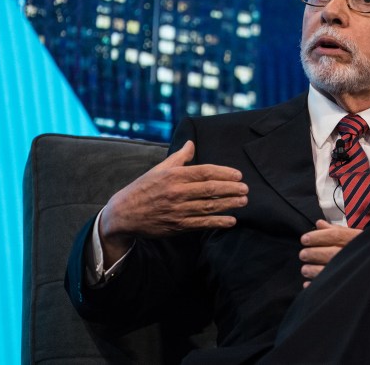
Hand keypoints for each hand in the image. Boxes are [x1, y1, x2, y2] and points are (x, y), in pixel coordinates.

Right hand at [99, 140, 247, 265]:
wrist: (124, 214)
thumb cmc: (143, 188)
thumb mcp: (159, 169)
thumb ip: (178, 157)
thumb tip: (191, 144)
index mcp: (173, 176)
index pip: (204, 172)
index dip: (224, 173)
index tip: (238, 174)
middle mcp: (177, 193)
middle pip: (210, 190)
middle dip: (231, 189)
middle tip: (246, 188)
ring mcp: (178, 210)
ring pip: (209, 207)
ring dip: (229, 204)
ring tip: (244, 201)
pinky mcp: (178, 226)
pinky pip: (202, 224)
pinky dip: (218, 222)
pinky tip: (231, 220)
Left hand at [299, 219, 361, 287]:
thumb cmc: (367, 250)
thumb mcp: (355, 236)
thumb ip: (337, 230)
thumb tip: (320, 224)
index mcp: (357, 240)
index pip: (335, 235)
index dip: (317, 236)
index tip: (305, 239)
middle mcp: (356, 254)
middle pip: (331, 253)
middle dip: (313, 253)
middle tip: (303, 254)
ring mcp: (353, 270)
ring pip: (330, 270)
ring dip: (313, 270)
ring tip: (305, 269)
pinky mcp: (351, 284)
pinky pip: (331, 286)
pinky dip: (318, 285)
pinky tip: (309, 284)